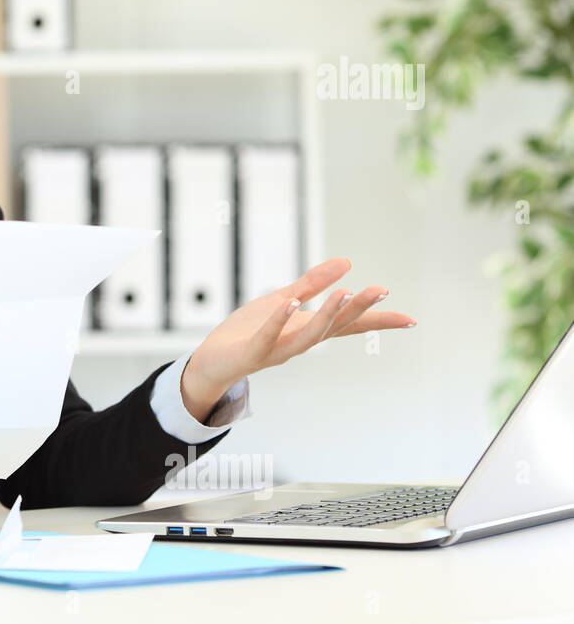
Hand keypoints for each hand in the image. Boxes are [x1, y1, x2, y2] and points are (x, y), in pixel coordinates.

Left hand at [180, 258, 415, 422]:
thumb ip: (312, 283)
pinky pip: (269, 337)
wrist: (213, 361)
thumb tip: (347, 262)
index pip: (349, 325)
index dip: (378, 320)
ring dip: (327, 314)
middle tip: (381, 289)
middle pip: (335, 326)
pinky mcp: (254, 351)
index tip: (410, 319)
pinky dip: (280, 320)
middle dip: (357, 308)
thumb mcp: (283, 300)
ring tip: (344, 292)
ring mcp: (278, 349)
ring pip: (309, 335)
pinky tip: (290, 302)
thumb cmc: (248, 331)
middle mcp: (299, 342)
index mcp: (308, 328)